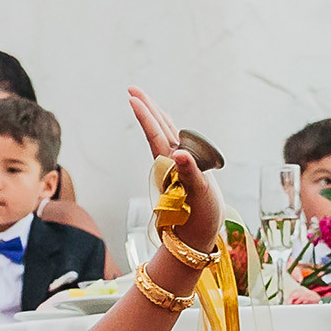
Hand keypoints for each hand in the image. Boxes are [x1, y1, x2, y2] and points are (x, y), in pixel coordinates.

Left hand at [126, 86, 221, 253]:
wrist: (195, 241)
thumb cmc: (198, 220)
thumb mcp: (198, 196)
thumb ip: (190, 175)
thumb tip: (179, 154)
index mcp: (171, 166)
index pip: (156, 135)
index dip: (146, 115)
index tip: (133, 97)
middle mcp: (171, 164)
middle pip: (157, 130)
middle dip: (146, 108)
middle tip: (132, 89)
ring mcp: (177, 169)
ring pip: (165, 136)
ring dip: (156, 117)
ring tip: (146, 101)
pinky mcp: (184, 175)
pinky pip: (176, 147)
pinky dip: (172, 132)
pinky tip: (171, 129)